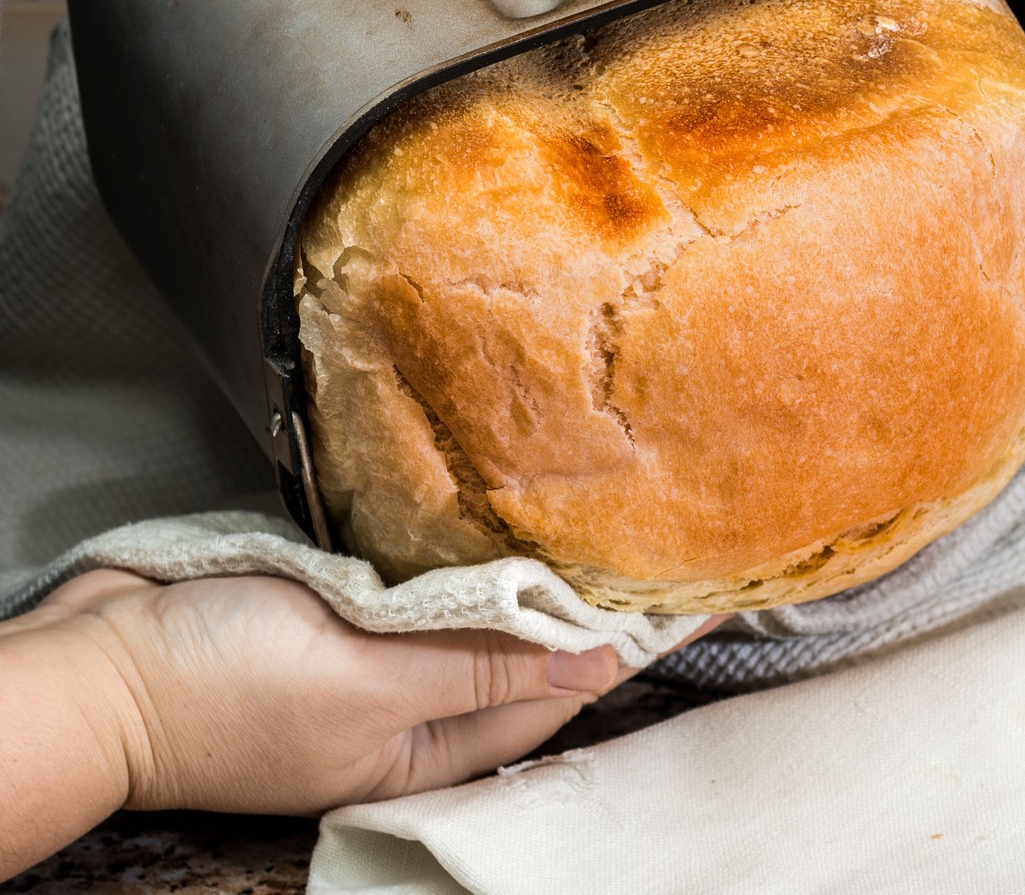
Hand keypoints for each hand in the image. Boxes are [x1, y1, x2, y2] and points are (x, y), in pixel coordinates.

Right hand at [0, 568, 718, 875]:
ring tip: (617, 519)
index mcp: (428, 744)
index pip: (560, 690)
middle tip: (672, 539)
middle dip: (599, 603)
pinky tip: (507, 512)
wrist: (89, 664)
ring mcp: (375, 653)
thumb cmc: (210, 691)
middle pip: (530, 651)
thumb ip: (474, 669)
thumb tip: (591, 663)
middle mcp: (413, 703)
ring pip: (483, 611)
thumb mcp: (359, 683)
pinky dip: (471, 551)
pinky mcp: (337, 605)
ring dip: (541, 571)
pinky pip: (426, 582)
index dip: (632, 642)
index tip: (702, 593)